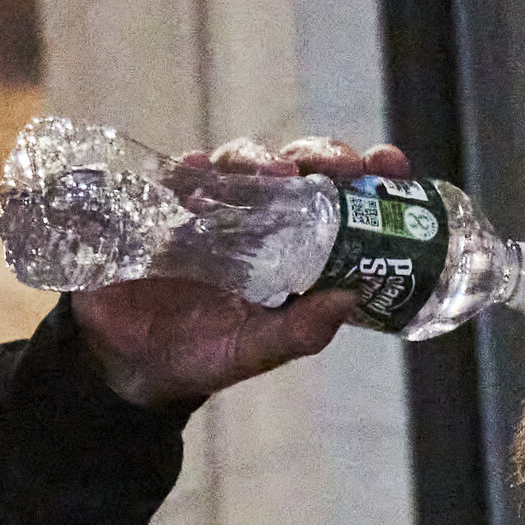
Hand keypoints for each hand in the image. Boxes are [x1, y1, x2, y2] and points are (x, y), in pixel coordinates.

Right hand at [70, 136, 412, 407]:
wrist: (134, 369)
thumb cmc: (205, 357)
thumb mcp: (257, 351)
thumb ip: (300, 331)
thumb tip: (349, 298)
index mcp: (289, 247)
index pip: (335, 198)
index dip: (365, 176)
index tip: (390, 163)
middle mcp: (253, 218)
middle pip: (293, 167)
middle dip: (321, 155)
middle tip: (342, 165)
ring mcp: (206, 209)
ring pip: (239, 162)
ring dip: (261, 158)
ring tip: (278, 171)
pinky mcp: (159, 210)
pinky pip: (173, 178)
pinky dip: (187, 170)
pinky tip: (198, 168)